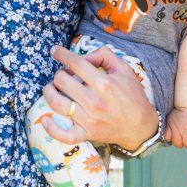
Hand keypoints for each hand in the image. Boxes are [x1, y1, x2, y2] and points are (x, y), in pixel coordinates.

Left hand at [43, 45, 159, 151]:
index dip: (61, 54)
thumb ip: (103, 56)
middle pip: (62, 81)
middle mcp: (94, 101)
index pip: (75, 63)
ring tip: (51, 88)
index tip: (55, 51)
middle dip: (59, 74)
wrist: (140, 125)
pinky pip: (64, 135)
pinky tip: (45, 120)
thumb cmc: (132, 95)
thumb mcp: (123, 69)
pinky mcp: (87, 134)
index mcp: (103, 83)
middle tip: (63, 74)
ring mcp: (89, 119)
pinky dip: (51, 128)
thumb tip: (82, 56)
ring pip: (57, 103)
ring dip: (49, 92)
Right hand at [163, 107, 186, 147]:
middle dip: (181, 142)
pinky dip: (167, 133)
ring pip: (169, 139)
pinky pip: (164, 132)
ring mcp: (171, 127)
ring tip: (176, 134)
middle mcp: (178, 131)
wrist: (185, 104)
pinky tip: (171, 131)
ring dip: (173, 138)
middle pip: (178, 144)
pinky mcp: (166, 123)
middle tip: (183, 137)